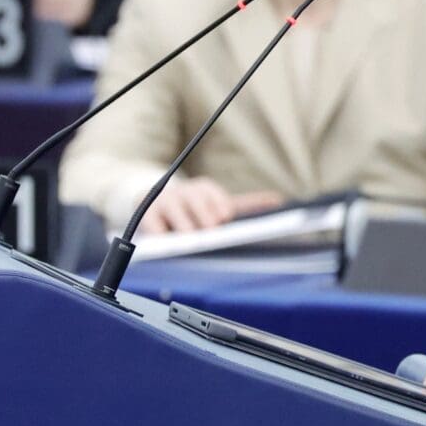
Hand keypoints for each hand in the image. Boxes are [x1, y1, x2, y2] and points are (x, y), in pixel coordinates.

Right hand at [137, 176, 282, 233]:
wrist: (153, 201)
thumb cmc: (193, 208)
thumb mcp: (218, 204)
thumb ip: (246, 204)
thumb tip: (278, 200)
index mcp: (204, 189)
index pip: (213, 192)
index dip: (219, 203)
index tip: (224, 216)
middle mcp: (186, 192)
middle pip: (195, 199)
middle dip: (203, 213)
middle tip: (210, 227)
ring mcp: (166, 202)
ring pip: (175, 209)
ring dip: (182, 222)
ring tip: (189, 236)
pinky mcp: (148, 213)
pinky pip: (152, 222)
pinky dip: (157, 229)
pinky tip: (161, 236)